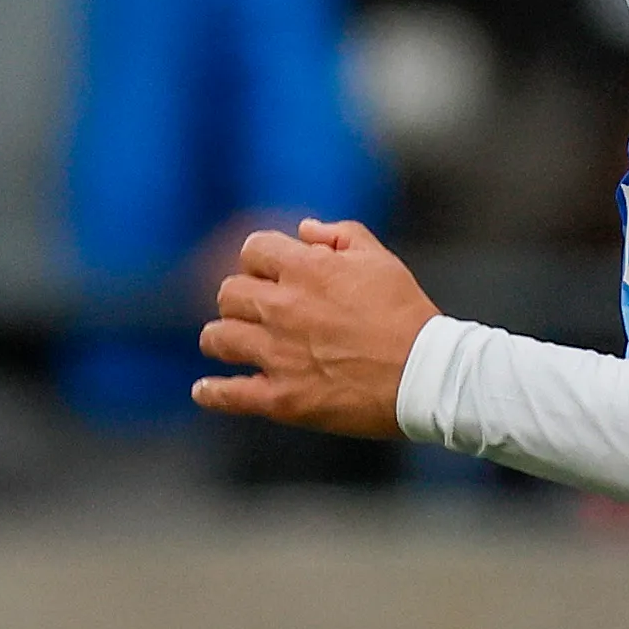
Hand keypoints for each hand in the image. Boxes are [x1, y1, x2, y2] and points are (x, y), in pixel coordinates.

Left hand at [192, 216, 433, 438]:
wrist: (423, 375)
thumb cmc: (406, 315)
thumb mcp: (380, 259)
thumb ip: (339, 235)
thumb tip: (304, 230)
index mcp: (306, 271)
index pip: (253, 250)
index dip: (259, 260)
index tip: (268, 274)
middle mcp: (282, 309)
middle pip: (229, 293)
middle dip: (240, 298)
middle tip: (254, 311)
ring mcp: (277, 355)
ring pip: (218, 337)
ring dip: (222, 337)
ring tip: (232, 342)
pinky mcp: (280, 398)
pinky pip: (228, 394)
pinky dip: (212, 392)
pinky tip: (204, 390)